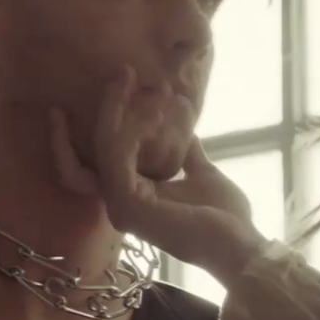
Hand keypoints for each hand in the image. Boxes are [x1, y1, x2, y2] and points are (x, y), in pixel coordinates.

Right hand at [49, 66, 267, 283]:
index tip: (112, 89)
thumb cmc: (224, 217)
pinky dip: (133, 129)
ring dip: (121, 109)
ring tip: (147, 84)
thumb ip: (187, 153)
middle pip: (80, 159)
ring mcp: (121, 207)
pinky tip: (155, 113)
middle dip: (94, 113)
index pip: (95, 163)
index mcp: (132, 196)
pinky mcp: (130, 205)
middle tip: (120, 73)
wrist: (240, 245)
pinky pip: (119, 156)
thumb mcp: (201, 173)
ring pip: (104, 147)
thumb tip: (186, 131)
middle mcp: (118, 203)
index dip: (99, 126)